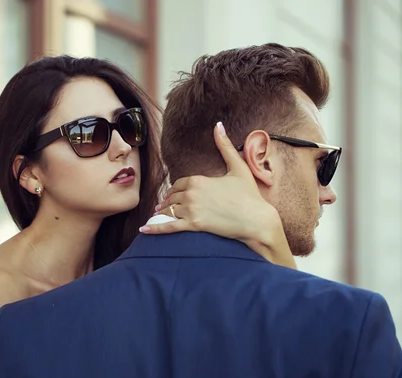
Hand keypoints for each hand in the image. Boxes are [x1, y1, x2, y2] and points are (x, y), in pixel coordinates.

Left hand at [139, 122, 295, 268]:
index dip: (175, 189)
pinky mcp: (194, 225)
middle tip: (163, 204)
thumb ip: (224, 146)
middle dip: (168, 200)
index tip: (172, 193)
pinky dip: (155, 228)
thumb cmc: (249, 195)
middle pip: (172, 196)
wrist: (257, 220)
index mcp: (199, 179)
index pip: (178, 183)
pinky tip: (144, 229)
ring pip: (169, 210)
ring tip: (157, 214)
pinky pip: (169, 226)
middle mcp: (192, 193)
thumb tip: (218, 125)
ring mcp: (192, 210)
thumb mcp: (238, 167)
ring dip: (162, 212)